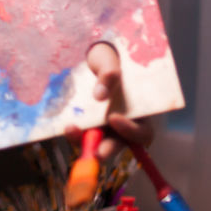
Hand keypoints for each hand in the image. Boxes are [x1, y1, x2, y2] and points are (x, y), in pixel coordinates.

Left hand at [64, 41, 154, 158]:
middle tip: (97, 153)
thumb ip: (109, 74)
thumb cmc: (109, 58)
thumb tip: (100, 95)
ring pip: (98, 142)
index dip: (132, 131)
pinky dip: (75, 133)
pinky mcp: (86, 123)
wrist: (92, 57)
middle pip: (119, 143)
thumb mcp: (110, 60)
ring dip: (85, 142)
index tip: (113, 118)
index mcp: (139, 112)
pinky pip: (82, 133)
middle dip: (107, 149)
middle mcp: (122, 124)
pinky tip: (67, 126)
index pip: (143, 132)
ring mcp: (103, 125)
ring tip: (72, 131)